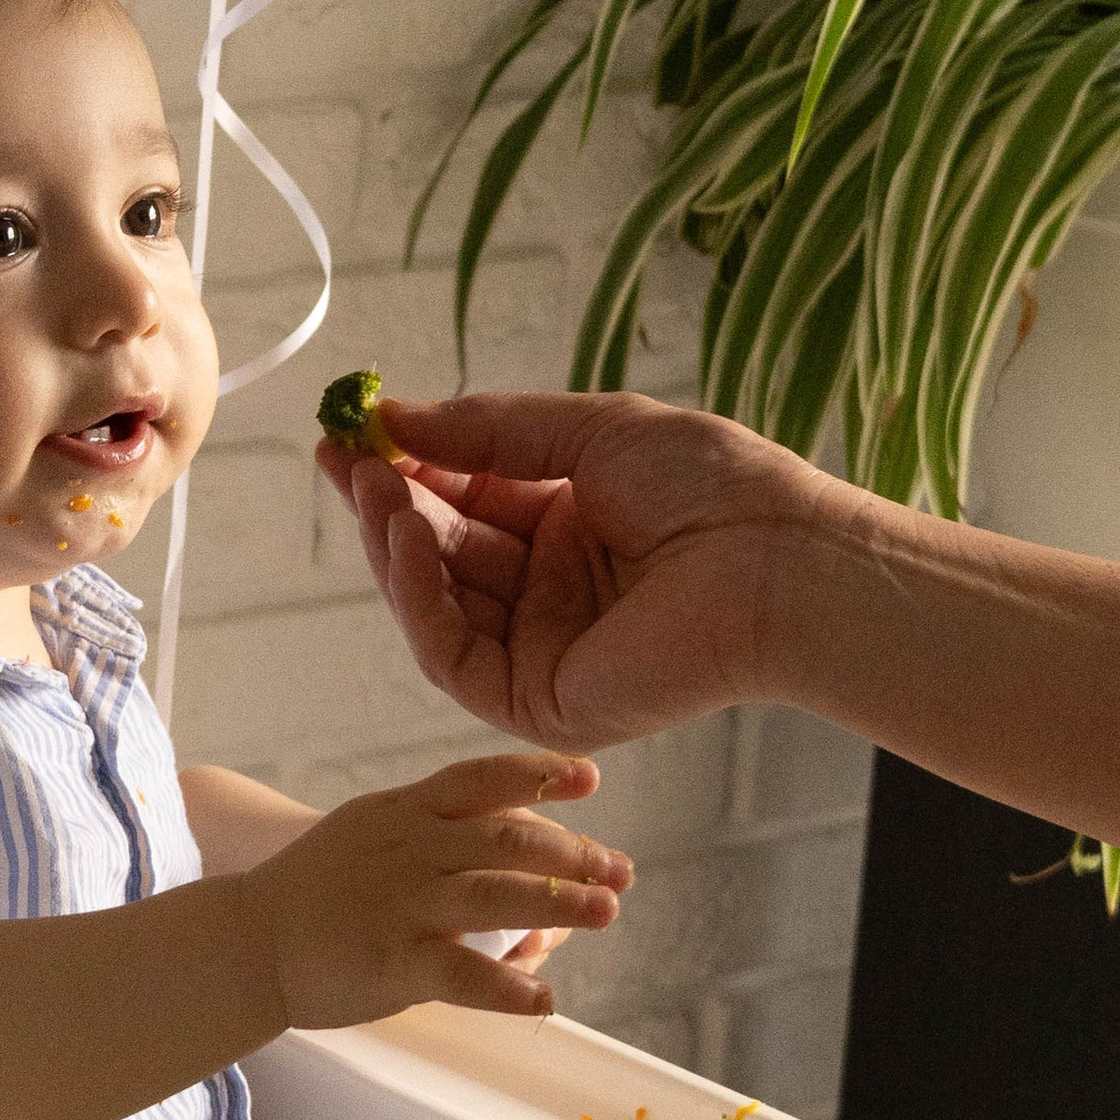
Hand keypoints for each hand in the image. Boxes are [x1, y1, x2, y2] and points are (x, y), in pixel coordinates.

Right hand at [227, 751, 629, 1030]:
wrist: (243, 941)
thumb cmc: (319, 894)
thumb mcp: (372, 840)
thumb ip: (442, 848)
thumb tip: (525, 896)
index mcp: (405, 812)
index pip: (482, 779)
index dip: (540, 775)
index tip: (590, 778)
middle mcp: (409, 849)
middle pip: (505, 838)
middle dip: (572, 851)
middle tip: (620, 869)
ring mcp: (402, 903)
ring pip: (494, 894)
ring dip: (559, 902)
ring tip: (607, 910)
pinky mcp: (392, 961)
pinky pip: (460, 973)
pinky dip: (507, 987)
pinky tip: (545, 998)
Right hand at [318, 389, 828, 747]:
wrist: (777, 559)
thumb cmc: (712, 487)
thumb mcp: (587, 432)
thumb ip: (487, 432)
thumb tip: (392, 418)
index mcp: (569, 531)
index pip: (464, 506)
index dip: (404, 472)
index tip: (348, 435)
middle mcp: (551, 595)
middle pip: (441, 557)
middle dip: (387, 507)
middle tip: (343, 459)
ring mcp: (544, 653)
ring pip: (437, 609)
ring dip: (397, 549)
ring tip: (377, 490)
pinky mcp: (543, 701)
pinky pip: (456, 657)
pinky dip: (422, 602)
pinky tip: (413, 542)